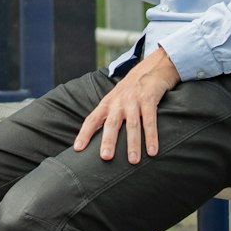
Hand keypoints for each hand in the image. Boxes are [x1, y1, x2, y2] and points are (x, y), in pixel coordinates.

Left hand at [74, 46, 180, 164]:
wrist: (150, 69)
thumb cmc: (129, 91)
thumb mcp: (114, 100)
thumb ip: (106, 117)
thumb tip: (95, 140)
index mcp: (107, 103)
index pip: (92, 119)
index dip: (84, 134)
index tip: (78, 149)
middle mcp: (118, 102)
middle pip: (112, 123)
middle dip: (108, 141)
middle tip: (105, 157)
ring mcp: (134, 101)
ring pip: (132, 125)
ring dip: (133, 144)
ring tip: (133, 161)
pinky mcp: (149, 99)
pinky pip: (150, 121)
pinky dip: (151, 136)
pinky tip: (152, 151)